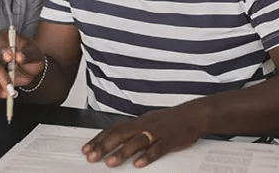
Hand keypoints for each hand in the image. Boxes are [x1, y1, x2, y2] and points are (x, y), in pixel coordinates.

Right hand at [0, 29, 46, 88]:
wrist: (31, 70)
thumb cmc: (32, 57)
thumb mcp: (34, 54)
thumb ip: (27, 54)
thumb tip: (18, 57)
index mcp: (5, 36)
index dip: (3, 49)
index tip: (9, 58)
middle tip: (9, 68)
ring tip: (10, 74)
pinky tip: (5, 80)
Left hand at [82, 102, 207, 167]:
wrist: (193, 114)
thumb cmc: (169, 120)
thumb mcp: (147, 122)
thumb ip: (132, 130)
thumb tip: (114, 139)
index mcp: (137, 121)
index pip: (113, 130)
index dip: (98, 139)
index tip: (85, 149)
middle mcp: (144, 125)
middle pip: (120, 135)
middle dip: (104, 146)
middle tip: (91, 157)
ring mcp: (157, 132)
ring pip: (136, 142)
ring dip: (122, 152)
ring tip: (110, 163)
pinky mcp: (169, 140)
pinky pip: (157, 148)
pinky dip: (147, 156)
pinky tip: (138, 164)